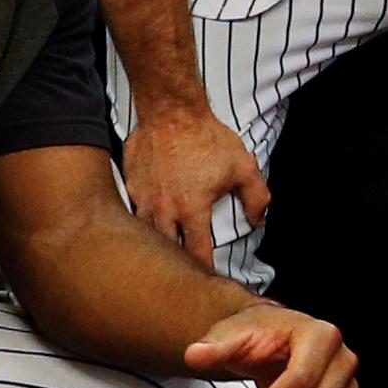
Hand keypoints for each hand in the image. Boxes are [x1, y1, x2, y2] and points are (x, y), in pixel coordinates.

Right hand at [120, 96, 270, 274]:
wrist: (171, 110)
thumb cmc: (206, 137)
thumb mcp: (243, 167)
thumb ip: (256, 197)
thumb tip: (258, 220)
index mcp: (191, 209)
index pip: (198, 253)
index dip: (205, 269)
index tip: (209, 278)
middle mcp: (163, 209)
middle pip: (167, 250)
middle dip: (176, 264)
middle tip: (184, 274)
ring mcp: (142, 197)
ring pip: (145, 234)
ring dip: (156, 246)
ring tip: (163, 257)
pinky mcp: (129, 184)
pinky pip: (131, 212)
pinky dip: (140, 223)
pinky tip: (145, 228)